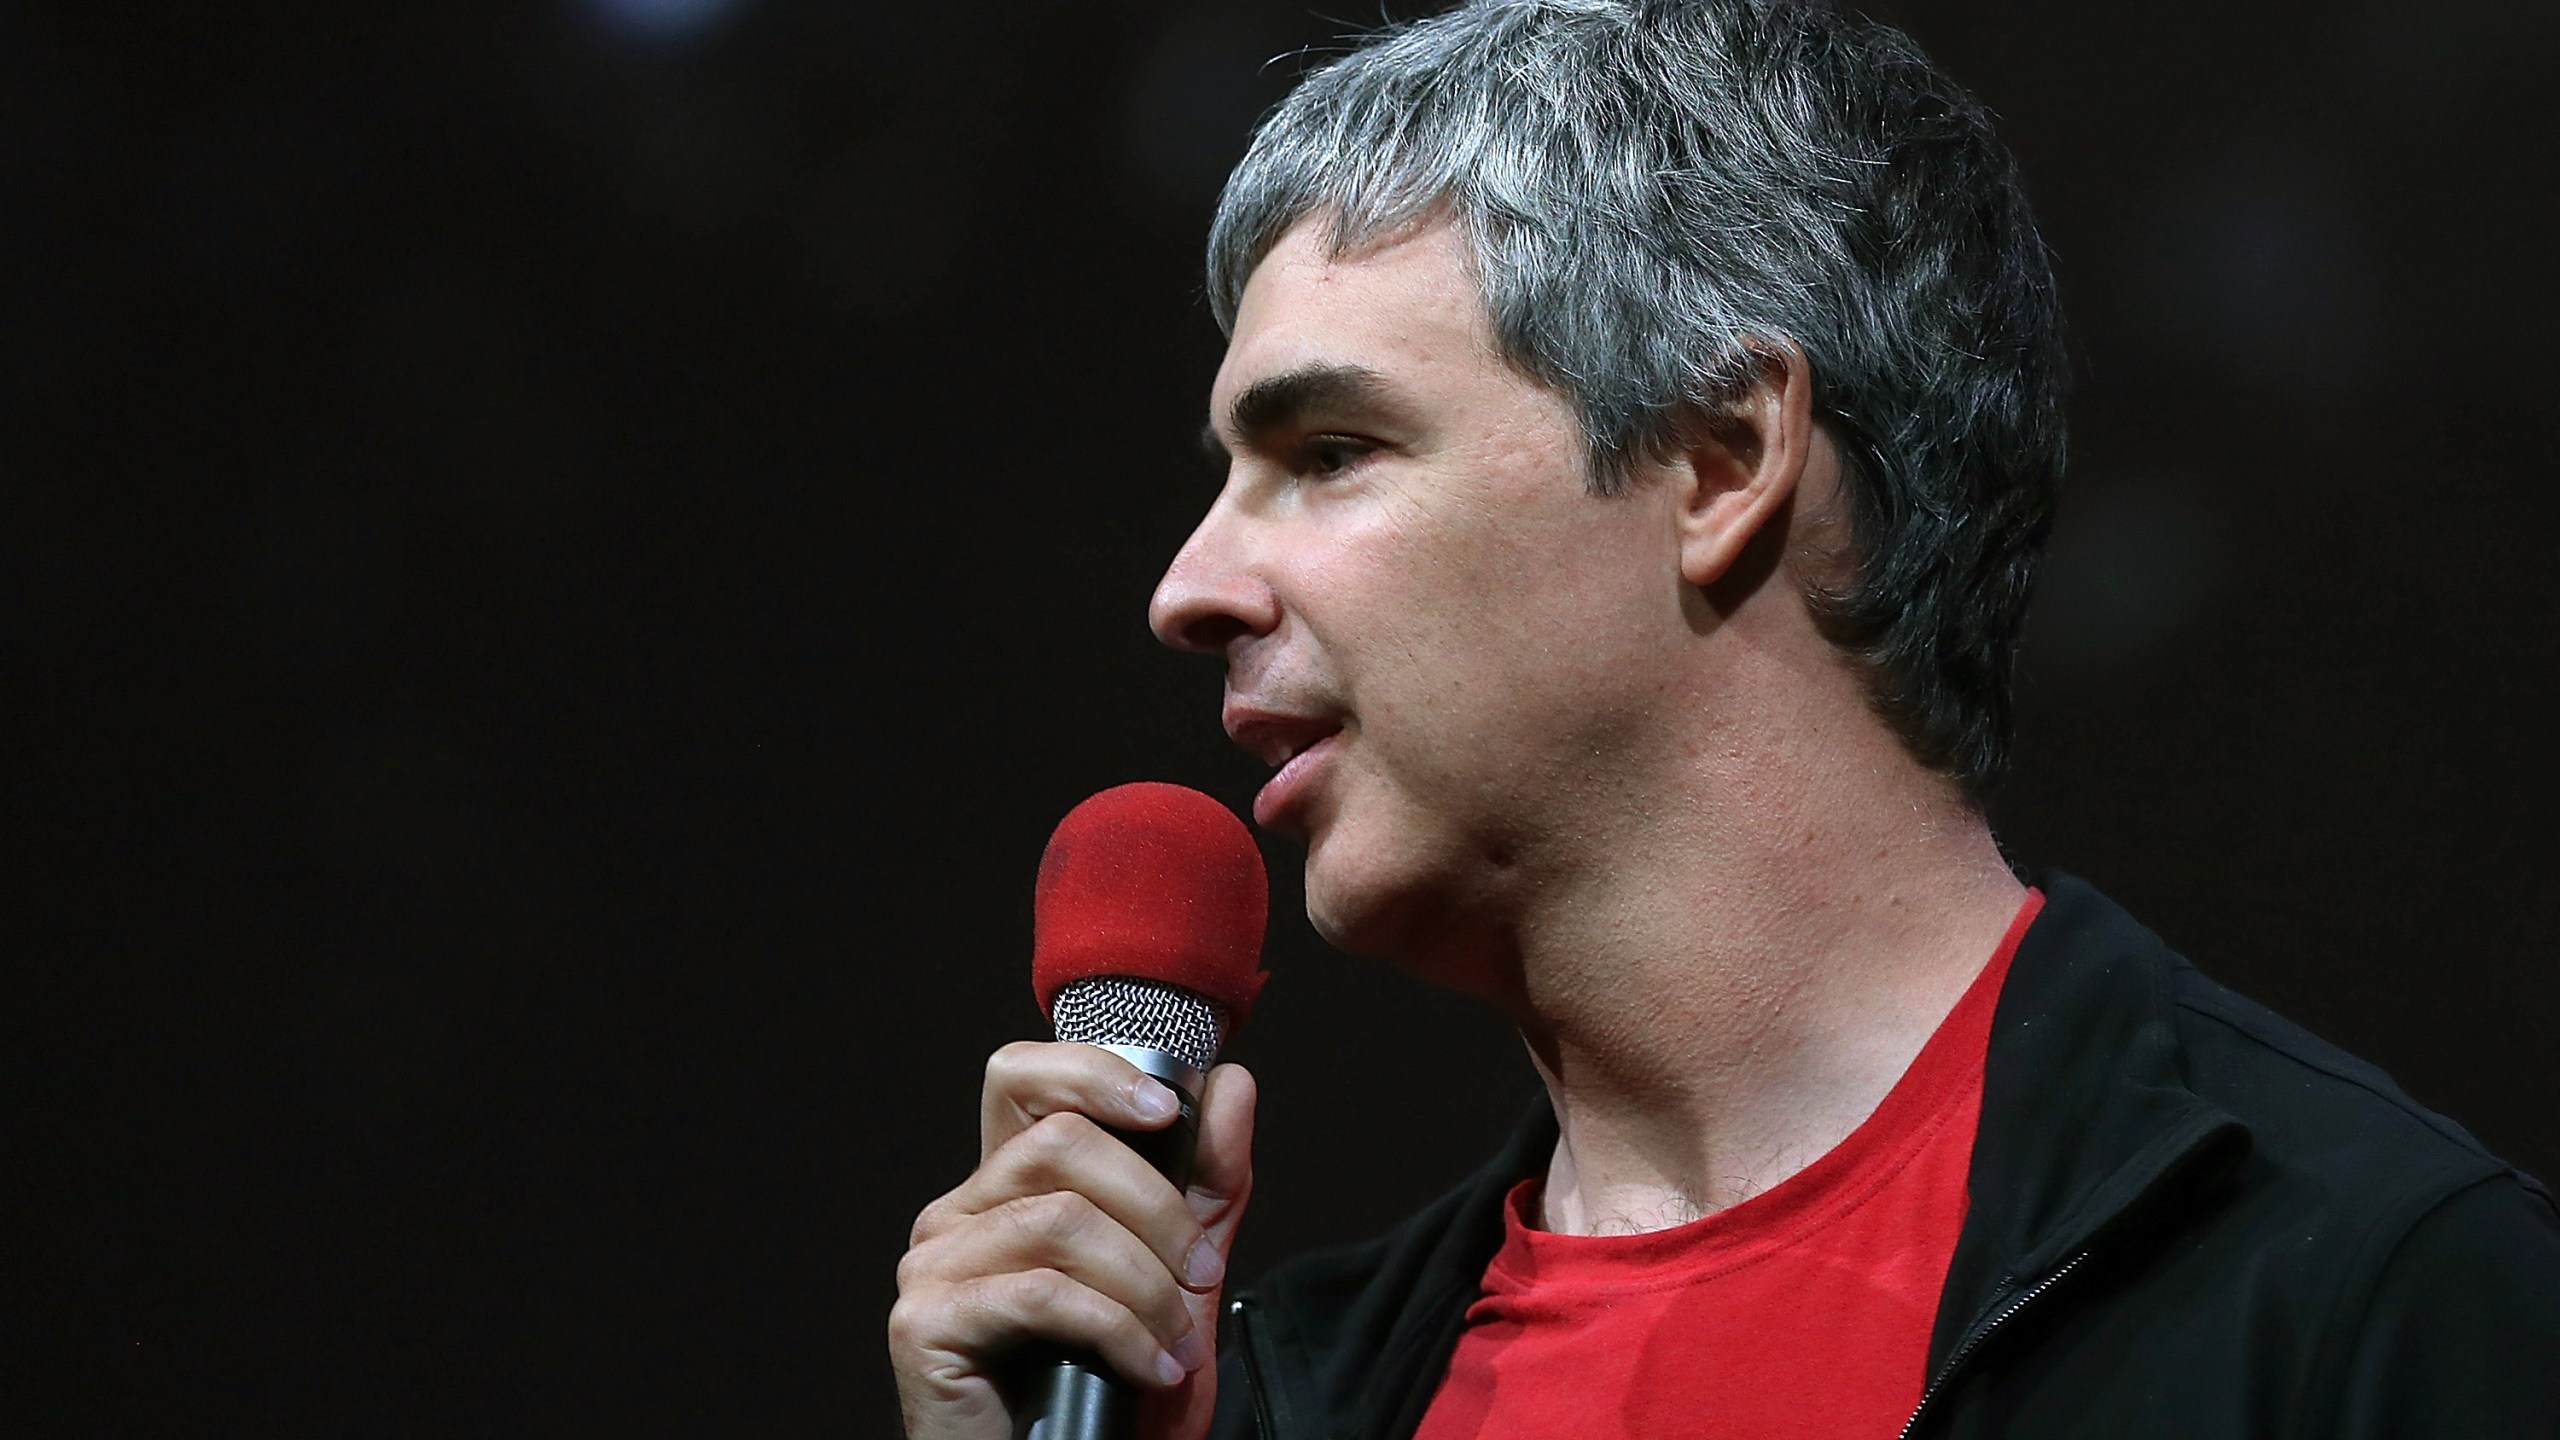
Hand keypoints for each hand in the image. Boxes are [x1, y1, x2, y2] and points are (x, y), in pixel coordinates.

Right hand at [890, 1042, 1256, 1439]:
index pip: (1022, 1078)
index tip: (1168, 1111)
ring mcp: (933, 1265)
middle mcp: (957, 1213)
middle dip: (1157, 1208)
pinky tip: (1152, 1367)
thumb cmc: (1108, 1387)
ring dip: (1147, 1283)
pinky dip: (1118, 1330)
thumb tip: (1230, 1083)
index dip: (1094, 1073)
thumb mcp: (1178, 1274)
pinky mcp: (926, 1322)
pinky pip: (1041, 1294)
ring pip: (1060, 1220)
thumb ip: (1205, 1182)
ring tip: (1180, 1339)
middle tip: (1203, 1271)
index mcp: (1005, 1187)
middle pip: (1061, 1144)